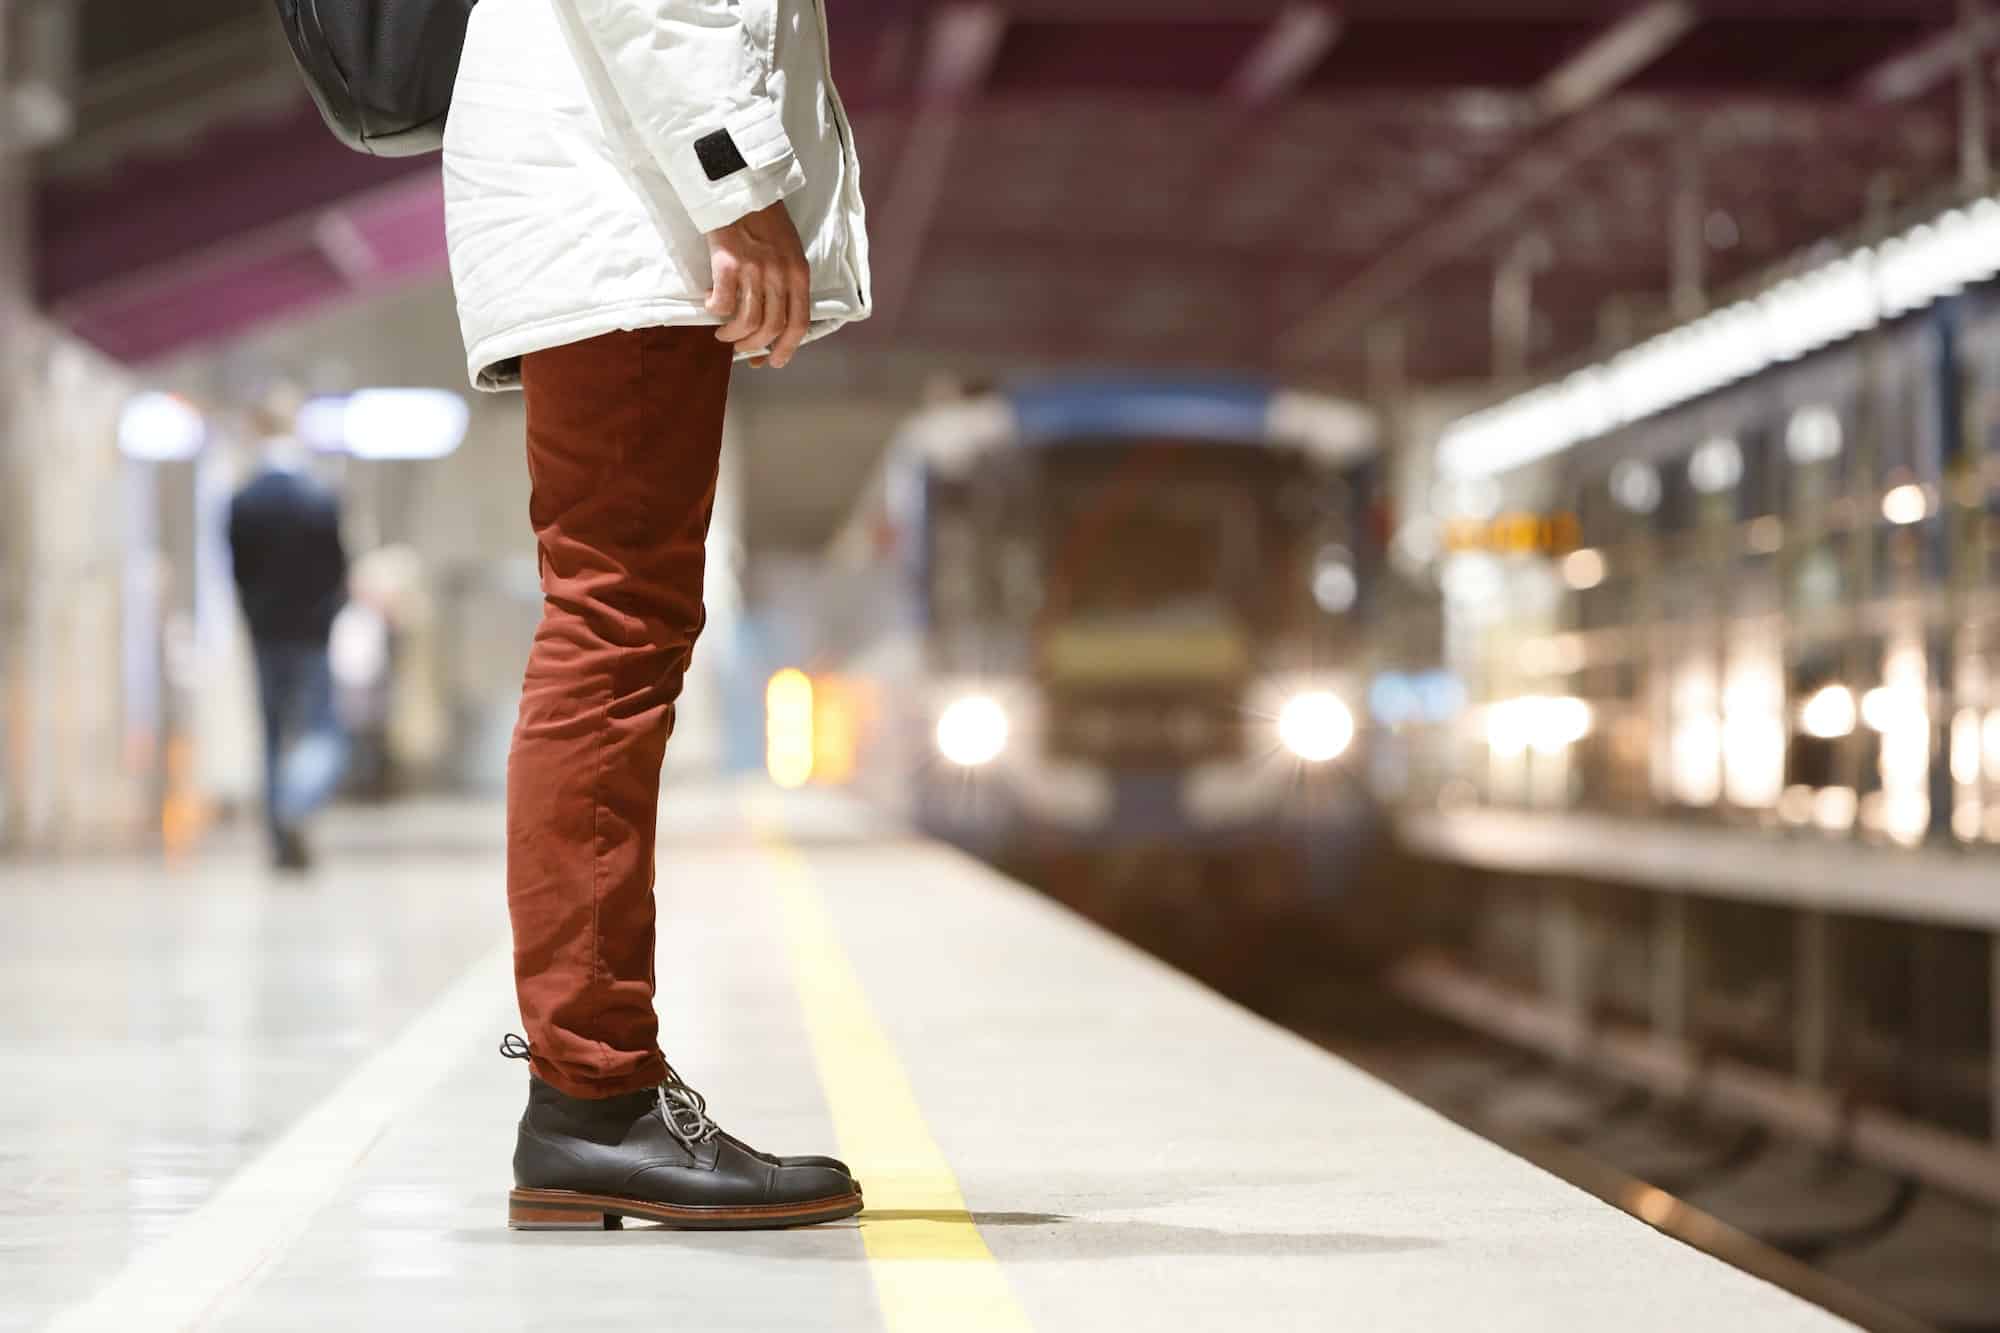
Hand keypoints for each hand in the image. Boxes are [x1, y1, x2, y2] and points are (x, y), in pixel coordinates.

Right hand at [704, 201, 810, 368]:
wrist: (740, 187)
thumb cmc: (764, 220)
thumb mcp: (789, 251)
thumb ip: (786, 283)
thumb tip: (774, 322)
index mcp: (799, 274)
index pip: (798, 323)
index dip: (786, 349)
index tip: (773, 361)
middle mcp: (780, 275)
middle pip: (771, 327)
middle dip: (754, 345)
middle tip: (741, 347)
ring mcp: (754, 270)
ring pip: (747, 321)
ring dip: (733, 335)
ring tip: (724, 333)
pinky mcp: (727, 263)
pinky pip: (723, 303)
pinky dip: (716, 311)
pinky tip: (711, 305)